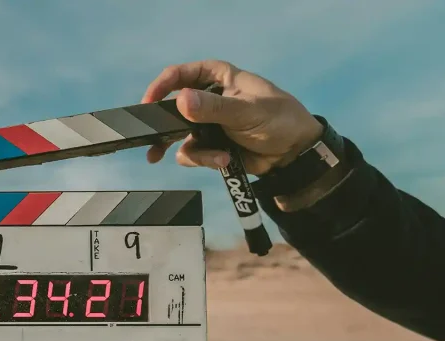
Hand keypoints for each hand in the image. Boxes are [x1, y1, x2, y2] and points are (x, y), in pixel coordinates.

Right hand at [142, 59, 323, 175]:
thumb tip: (181, 100)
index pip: (182, 74)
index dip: (162, 86)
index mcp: (219, 78)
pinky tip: (224, 161)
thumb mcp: (247, 111)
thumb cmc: (279, 120)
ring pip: (180, 136)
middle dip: (164, 126)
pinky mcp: (211, 146)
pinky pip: (193, 154)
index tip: (149, 103)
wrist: (295, 154)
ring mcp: (208, 124)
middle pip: (173, 108)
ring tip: (214, 158)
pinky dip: (205, 160)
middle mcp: (209, 98)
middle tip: (150, 140)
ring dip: (193, 151)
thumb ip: (214, 107)